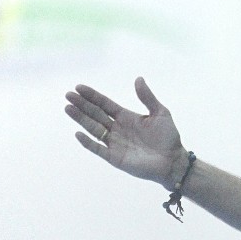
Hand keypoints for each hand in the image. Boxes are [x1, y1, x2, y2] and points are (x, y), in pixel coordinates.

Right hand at [65, 77, 186, 188]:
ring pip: (93, 128)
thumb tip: (138, 78)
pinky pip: (98, 149)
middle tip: (68, 95)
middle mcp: (117, 128)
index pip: (104, 104)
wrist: (173, 161)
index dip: (92, 96)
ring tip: (68, 108)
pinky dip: (88, 142)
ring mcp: (114, 143)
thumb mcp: (160, 113)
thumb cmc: (168, 137)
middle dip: (82, 105)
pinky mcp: (114, 157)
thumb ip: (147, 97)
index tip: (79, 87)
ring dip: (80, 119)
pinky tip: (78, 133)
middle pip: (95, 114)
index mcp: (126, 117)